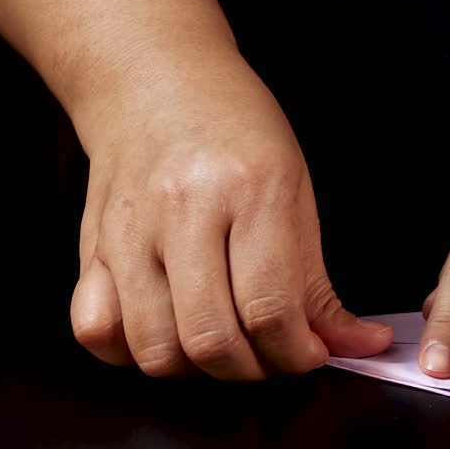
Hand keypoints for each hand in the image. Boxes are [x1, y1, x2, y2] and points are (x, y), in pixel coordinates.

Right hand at [69, 58, 391, 378]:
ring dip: (198, 370)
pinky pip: (96, 332)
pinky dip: (132, 353)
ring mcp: (130, 232)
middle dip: (254, 370)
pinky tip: (168, 332)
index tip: (312, 353)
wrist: (154, 78)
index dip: (298, 353)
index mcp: (249, 191)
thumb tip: (357, 346)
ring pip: (155, 348)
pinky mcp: (92, 247)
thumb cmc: (236, 131)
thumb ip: (319, 282)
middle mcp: (183, 212)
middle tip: (272, 354)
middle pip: (211, 339)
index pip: (270, 307)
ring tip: (226, 346)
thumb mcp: (296, 191)